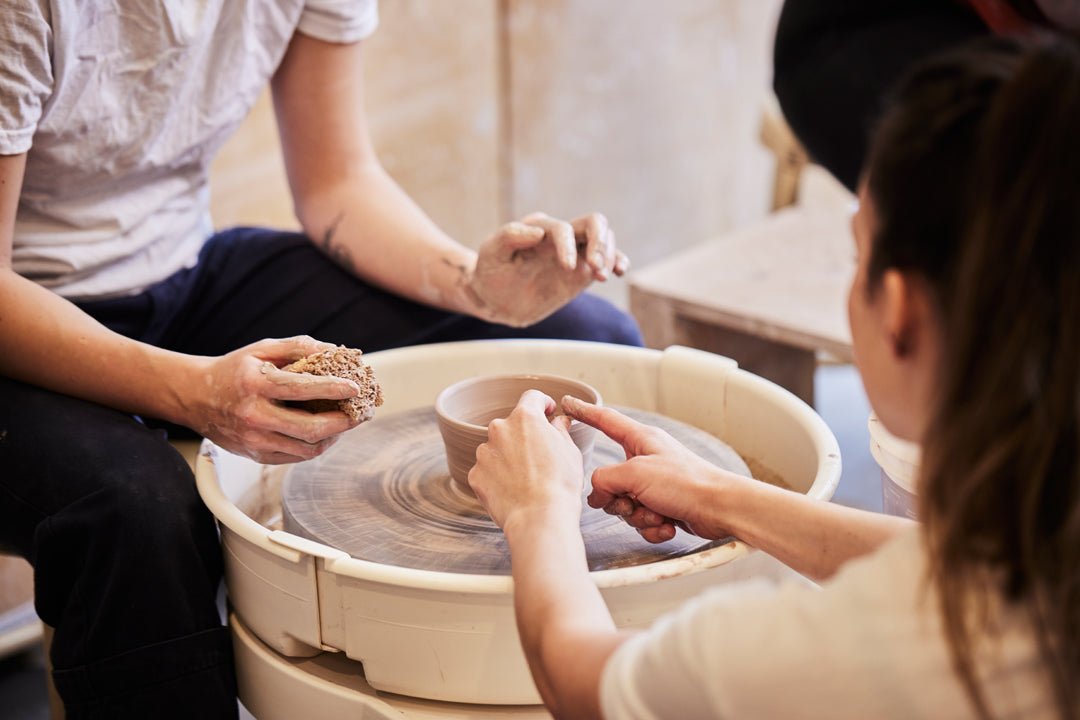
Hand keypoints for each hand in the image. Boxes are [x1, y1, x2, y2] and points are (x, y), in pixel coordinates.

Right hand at [186, 336, 365, 463]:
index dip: (333, 389)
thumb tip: (334, 349)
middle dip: (343, 422)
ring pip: (306, 448)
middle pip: (310, 428)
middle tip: (362, 413)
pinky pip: (296, 457)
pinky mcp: (255, 455)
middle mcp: (254, 416)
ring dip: (334, 437)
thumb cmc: (234, 370)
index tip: (355, 387)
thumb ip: (297, 346)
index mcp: (256, 384)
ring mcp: (254, 440)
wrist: (195, 397)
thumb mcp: (262, 349)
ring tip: (348, 423)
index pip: (302, 389)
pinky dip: (317, 446)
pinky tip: (327, 433)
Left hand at [466, 212, 628, 326]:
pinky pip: (606, 261)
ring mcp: (575, 253)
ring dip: (610, 255)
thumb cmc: (491, 272)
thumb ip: (509, 236)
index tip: (566, 268)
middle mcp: (561, 236)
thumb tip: (537, 231)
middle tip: (597, 267)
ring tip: (603, 276)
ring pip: (605, 241)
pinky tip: (619, 271)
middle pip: (594, 224)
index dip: (568, 245)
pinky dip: (618, 262)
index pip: (564, 229)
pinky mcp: (582, 272)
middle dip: (600, 242)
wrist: (496, 299)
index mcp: (540, 228)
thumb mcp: (491, 253)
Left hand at [468, 390, 585, 529]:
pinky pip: (487, 470)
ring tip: (526, 478)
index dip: (543, 404)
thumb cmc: (560, 484)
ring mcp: (484, 452)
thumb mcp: (570, 451)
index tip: (547, 412)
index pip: (532, 398)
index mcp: (525, 417)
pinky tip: (513, 489)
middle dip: (525, 436)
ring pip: (498, 448)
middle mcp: (499, 429)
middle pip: (512, 425)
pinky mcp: (475, 474)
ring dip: (509, 456)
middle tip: (540, 455)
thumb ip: (560, 430)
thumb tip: (558, 423)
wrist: (539, 517)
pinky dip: (498, 476)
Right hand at [561, 396, 740, 542]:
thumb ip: (605, 480)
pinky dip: (652, 527)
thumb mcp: (635, 474)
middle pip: (610, 479)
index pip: (606, 421)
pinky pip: (643, 520)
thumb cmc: (688, 483)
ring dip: (639, 516)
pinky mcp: (664, 506)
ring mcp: (655, 485)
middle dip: (618, 499)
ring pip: (625, 504)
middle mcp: (646, 460)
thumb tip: (597, 493)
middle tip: (632, 502)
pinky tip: (667, 525)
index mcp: (641, 440)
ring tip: (657, 513)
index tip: (569, 405)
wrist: (720, 509)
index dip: (585, 413)